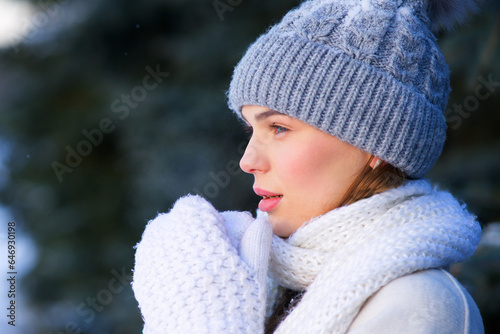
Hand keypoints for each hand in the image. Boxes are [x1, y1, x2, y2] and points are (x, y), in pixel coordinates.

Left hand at [133, 195, 271, 332]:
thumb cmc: (234, 303)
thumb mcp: (254, 271)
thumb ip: (256, 241)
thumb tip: (261, 221)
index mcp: (194, 224)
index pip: (194, 206)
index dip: (209, 219)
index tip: (221, 237)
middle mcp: (166, 234)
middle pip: (174, 221)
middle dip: (189, 231)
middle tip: (209, 254)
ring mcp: (149, 257)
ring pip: (159, 238)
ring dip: (175, 246)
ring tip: (195, 269)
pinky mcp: (141, 279)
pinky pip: (151, 261)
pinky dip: (165, 265)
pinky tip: (182, 283)